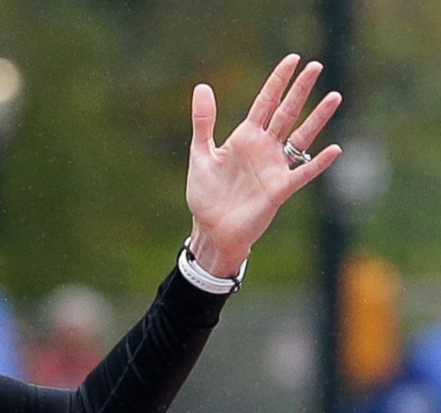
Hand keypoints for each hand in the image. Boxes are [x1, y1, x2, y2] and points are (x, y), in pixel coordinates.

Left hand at [185, 54, 341, 276]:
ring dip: (317, 118)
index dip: (277, 81)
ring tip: (335, 96)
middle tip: (316, 65)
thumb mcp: (201, 154)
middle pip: (285, 113)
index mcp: (245, 138)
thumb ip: (204, 122)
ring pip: (300, 137)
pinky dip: (317, 162)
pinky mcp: (279, 189)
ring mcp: (274, 167)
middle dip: (299, 90)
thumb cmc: (206, 194)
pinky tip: (333, 149)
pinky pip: (302, 173)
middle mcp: (264, 148)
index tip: (292, 60)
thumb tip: (202, 86)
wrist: (211, 229)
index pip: (265, 103)